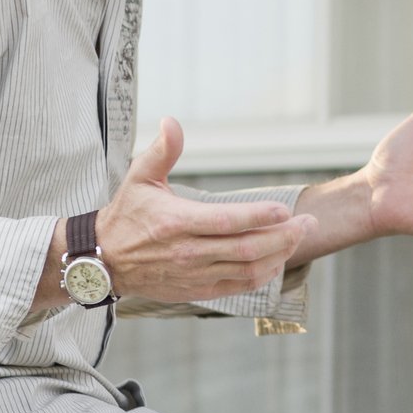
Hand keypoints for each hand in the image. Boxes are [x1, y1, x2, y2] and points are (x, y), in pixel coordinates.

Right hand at [94, 118, 317, 302]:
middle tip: (308, 222)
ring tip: (299, 237)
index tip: (285, 209)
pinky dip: (263, 275)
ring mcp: (194, 274)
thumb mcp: (139, 178)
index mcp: (176, 222)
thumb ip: (162, 151)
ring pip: (247, 270)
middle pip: (246, 249)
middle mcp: (187, 252)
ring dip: (279, 255)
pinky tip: (278, 260)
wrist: (103, 260)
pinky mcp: (197, 290)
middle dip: (284, 236)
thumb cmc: (127, 215)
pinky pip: (238, 286)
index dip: (259, 217)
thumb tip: (172, 122)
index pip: (226, 221)